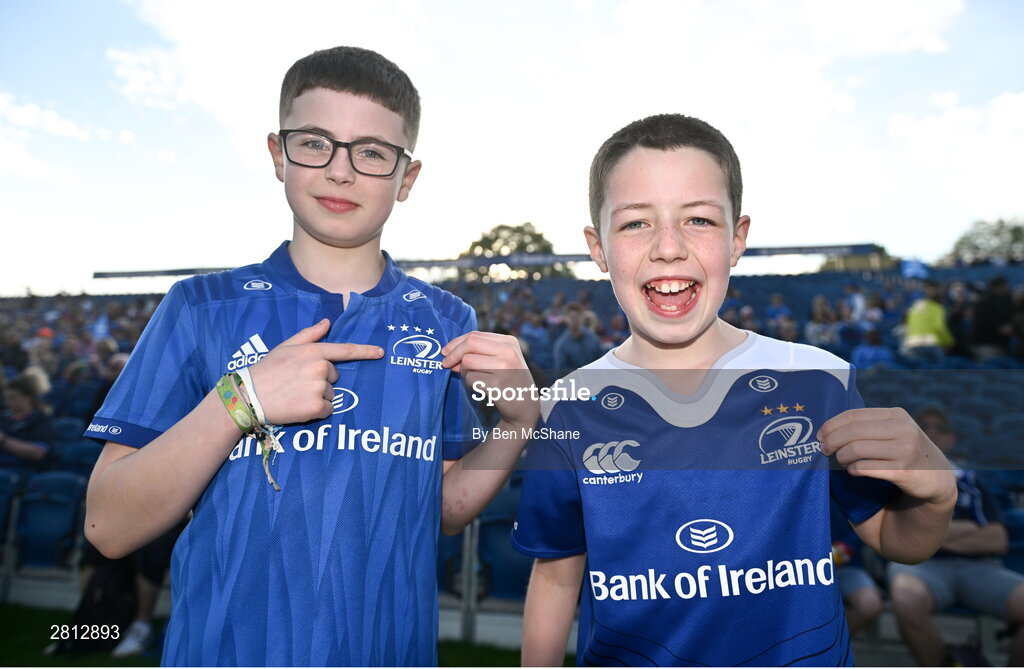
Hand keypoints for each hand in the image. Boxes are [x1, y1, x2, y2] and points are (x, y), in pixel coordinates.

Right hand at [248, 319, 382, 423]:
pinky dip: (316, 412)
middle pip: (335, 377)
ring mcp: (318, 388)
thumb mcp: (286, 347)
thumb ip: (309, 335)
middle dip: (321, 381)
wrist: (248, 395)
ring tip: (295, 395)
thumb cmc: (266, 370)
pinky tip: (298, 407)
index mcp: (313, 351)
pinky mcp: (316, 407)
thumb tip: (327, 322)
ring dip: (317, 397)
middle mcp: (319, 368)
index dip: (365, 351)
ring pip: (331, 395)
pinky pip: (327, 410)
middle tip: (297, 383)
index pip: (345, 350)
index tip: (381, 352)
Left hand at [441, 331, 538, 429]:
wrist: (525, 407)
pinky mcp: (498, 384)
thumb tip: (449, 353)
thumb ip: (478, 353)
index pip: (475, 335)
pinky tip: (480, 389)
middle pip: (470, 343)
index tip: (445, 352)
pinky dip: (469, 384)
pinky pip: (470, 379)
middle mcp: (508, 352)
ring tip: (474, 380)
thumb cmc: (508, 381)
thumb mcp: (500, 360)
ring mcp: (505, 368)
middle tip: (445, 364)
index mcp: (509, 342)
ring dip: (464, 373)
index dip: (456, 343)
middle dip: (453, 354)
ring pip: (468, 362)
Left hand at [819, 407, 956, 505]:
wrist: (936, 477)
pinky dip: (853, 470)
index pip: (854, 415)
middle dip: (832, 441)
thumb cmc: (905, 450)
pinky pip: (865, 469)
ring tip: (841, 461)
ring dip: (842, 457)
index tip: (820, 435)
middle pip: (853, 432)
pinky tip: (854, 471)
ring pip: (856, 450)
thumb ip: (869, 426)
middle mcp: (903, 430)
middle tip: (824, 450)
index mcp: (896, 415)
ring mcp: (905, 451)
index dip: (832, 425)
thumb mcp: (893, 431)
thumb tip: (828, 430)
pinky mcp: (903, 472)